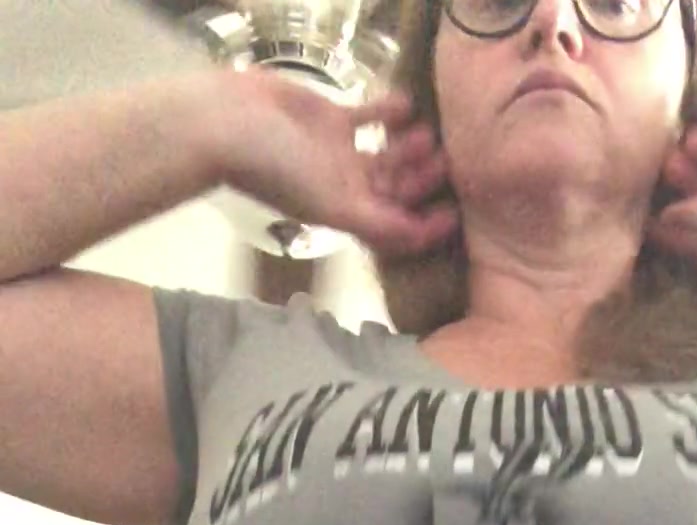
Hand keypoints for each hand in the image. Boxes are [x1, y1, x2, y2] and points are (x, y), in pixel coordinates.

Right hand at [218, 69, 459, 257]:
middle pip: (398, 191)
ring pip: (389, 155)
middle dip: (424, 182)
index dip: (426, 227)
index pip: (396, 229)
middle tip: (449, 163)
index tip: (454, 214)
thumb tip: (415, 239)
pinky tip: (406, 103)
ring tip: (429, 134)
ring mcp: (340, 154)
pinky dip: (391, 111)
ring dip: (411, 147)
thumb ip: (373, 222)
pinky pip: (370, 117)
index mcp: (348, 214)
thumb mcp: (331, 204)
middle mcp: (347, 188)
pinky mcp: (331, 119)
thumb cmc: (277, 169)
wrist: (230, 125)